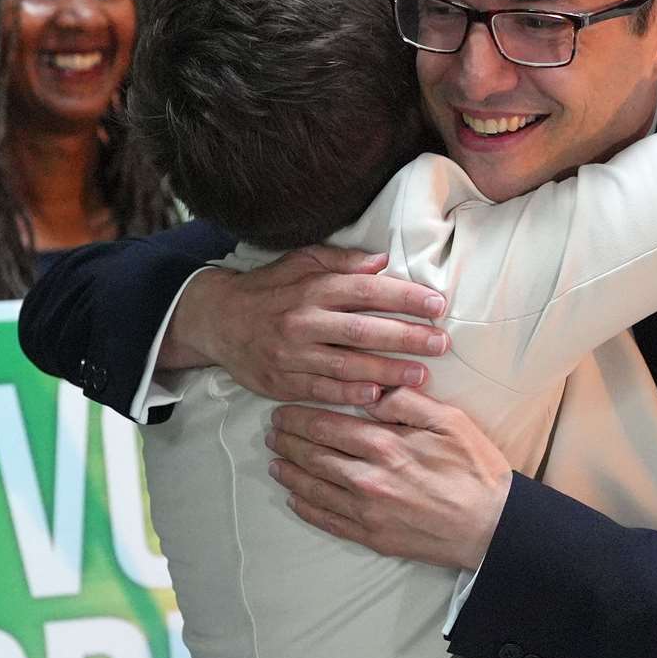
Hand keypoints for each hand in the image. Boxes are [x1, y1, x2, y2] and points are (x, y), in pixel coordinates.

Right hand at [165, 247, 449, 405]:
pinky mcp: (283, 381)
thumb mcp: (301, 262)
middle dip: (407, 338)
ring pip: (347, 364)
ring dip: (388, 371)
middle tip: (440, 344)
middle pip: (364, 330)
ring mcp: (293, 354)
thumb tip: (382, 262)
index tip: (437, 305)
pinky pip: (321, 390)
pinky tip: (377, 396)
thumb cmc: (268, 289)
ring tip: (421, 375)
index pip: (367, 291)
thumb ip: (342, 261)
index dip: (405, 298)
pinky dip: (349, 394)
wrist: (216, 320)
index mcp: (313, 288)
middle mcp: (304, 320)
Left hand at [267, 387, 512, 569]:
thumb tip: (371, 391)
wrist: (493, 526)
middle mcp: (368, 478)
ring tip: (274, 462)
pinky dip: (306, 509)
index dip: (299, 418)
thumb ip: (407, 402)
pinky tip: (295, 499)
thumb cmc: (475, 468)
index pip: (327, 426)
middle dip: (287, 442)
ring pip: (314, 489)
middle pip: (313, 456)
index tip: (282, 411)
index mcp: (385, 444)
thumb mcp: (450, 420)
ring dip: (290, 473)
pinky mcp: (373, 538)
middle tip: (271, 433)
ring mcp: (367, 512)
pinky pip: (328, 522)